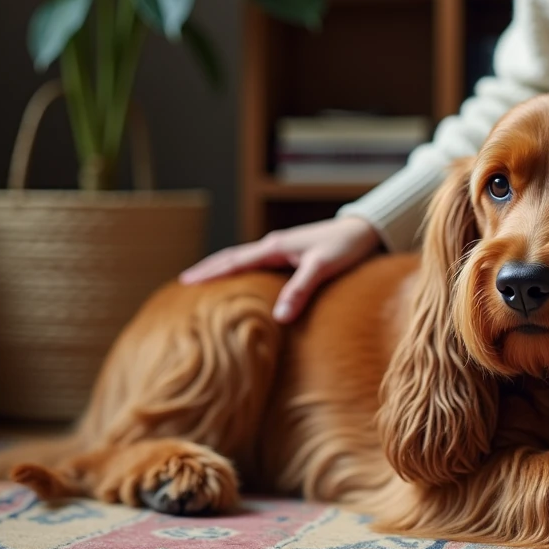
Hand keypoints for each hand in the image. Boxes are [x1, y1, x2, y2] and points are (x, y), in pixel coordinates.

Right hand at [178, 216, 381, 322]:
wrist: (366, 231)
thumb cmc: (346, 247)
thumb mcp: (322, 268)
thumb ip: (301, 290)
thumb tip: (279, 318)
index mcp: (274, 247)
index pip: (233, 261)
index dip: (209, 272)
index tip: (184, 283)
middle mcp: (273, 247)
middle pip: (232, 258)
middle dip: (208, 270)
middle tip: (183, 285)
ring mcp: (282, 251)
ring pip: (245, 262)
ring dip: (224, 271)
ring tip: (204, 287)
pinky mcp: (292, 257)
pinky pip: (259, 267)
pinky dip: (244, 274)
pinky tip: (243, 287)